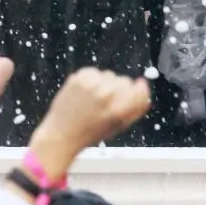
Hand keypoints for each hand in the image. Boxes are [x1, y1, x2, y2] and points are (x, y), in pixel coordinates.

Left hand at [28, 68, 150, 180]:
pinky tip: (85, 92)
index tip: (131, 95)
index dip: (136, 93)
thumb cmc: (91, 133)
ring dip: (105, 84)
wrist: (62, 133)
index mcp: (119, 110)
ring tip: (94, 98)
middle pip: (125, 80)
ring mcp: (91, 85)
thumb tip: (143, 83)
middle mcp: (106, 95)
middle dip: (119, 90)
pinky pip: (93, 71)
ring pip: (109, 74)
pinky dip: (91, 79)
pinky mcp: (78, 78)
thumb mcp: (120, 125)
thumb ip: (136, 106)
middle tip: (106, 103)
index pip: (140, 90)